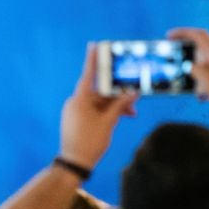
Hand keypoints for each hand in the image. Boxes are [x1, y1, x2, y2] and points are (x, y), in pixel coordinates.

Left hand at [60, 45, 137, 168]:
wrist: (74, 163)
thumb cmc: (89, 142)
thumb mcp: (108, 122)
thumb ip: (120, 106)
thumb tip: (132, 93)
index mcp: (79, 99)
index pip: (88, 74)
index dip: (92, 59)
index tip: (94, 45)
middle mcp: (75, 102)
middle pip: (99, 92)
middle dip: (117, 96)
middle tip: (134, 98)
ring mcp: (75, 111)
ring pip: (99, 102)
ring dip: (114, 107)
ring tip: (131, 114)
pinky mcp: (77, 119)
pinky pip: (94, 110)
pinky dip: (106, 113)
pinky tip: (120, 118)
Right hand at [167, 28, 208, 121]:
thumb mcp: (207, 80)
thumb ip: (194, 69)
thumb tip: (186, 65)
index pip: (198, 35)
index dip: (182, 32)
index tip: (169, 36)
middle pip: (199, 45)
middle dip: (184, 47)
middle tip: (172, 52)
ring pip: (200, 62)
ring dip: (191, 69)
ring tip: (183, 79)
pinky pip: (204, 76)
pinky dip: (198, 83)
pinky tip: (200, 95)